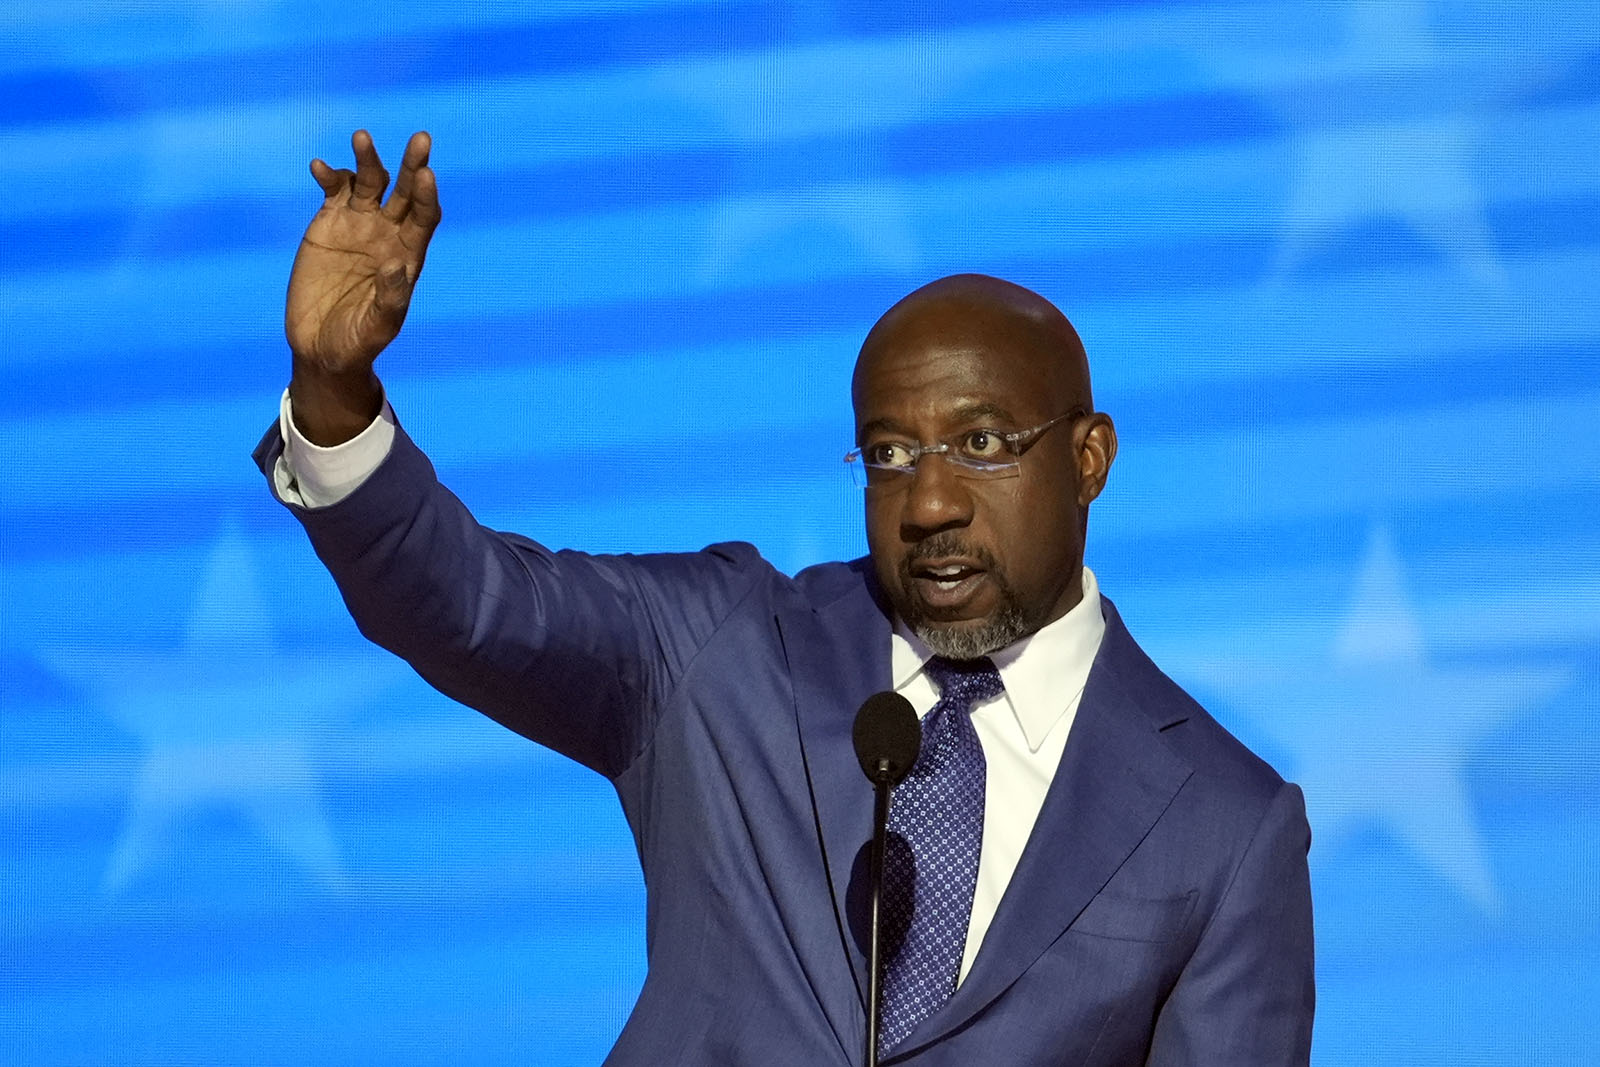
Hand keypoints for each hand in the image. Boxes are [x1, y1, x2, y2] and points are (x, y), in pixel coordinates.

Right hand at [285, 130, 439, 443]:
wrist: (321, 347)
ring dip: (367, 159)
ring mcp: (358, 226)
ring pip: (368, 182)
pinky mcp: (327, 224)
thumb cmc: (358, 342)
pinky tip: (321, 168)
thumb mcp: (379, 327)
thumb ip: (391, 298)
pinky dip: (329, 176)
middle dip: (412, 164)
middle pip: (405, 191)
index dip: (427, 196)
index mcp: (408, 255)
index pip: (424, 217)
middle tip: (421, 139)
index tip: (426, 175)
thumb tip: (397, 264)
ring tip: (361, 137)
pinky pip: (333, 191)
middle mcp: (387, 234)